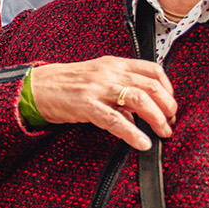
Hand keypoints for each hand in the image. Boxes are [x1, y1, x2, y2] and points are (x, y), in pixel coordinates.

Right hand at [29, 57, 175, 149]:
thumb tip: (144, 108)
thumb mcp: (99, 77)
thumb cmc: (68, 84)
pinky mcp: (86, 104)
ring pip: (139, 99)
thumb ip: (123, 87)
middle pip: (151, 86)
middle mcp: (109, 73)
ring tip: (161, 133)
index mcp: (115, 64)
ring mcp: (98, 88)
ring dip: (156, 118)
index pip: (153, 70)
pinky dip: (132, 133)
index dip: (168, 90)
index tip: (170, 106)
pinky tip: (142, 143)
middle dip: (167, 107)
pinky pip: (115, 120)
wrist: (38, 86)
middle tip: (169, 123)